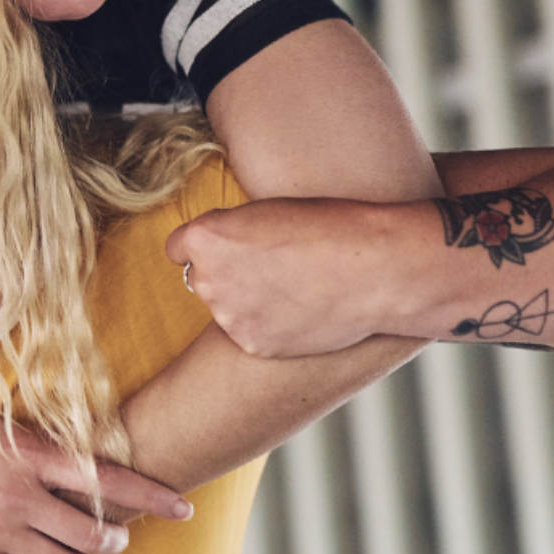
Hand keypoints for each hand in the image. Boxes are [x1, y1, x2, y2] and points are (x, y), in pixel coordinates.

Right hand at [0, 408, 189, 553]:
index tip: (182, 507)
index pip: (108, 478)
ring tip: (84, 553)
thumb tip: (82, 451)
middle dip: (116, 538)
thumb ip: (39, 444)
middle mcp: (21, 495)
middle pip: (95, 532)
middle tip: (118, 537)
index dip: (152, 496)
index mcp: (31, 454)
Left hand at [167, 197, 418, 357]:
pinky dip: (268, 326)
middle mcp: (207, 279)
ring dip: (247, 301)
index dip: (204, 246)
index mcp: (205, 238)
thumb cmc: (328, 226)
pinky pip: (249, 333)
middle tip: (271, 268)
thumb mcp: (267, 210)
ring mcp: (228, 316)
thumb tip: (209, 254)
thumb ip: (229, 233)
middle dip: (225, 274)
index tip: (227, 247)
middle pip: (200, 278)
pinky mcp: (252, 343)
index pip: (178, 248)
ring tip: (294, 288)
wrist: (376, 268)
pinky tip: (301, 311)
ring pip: (225, 308)